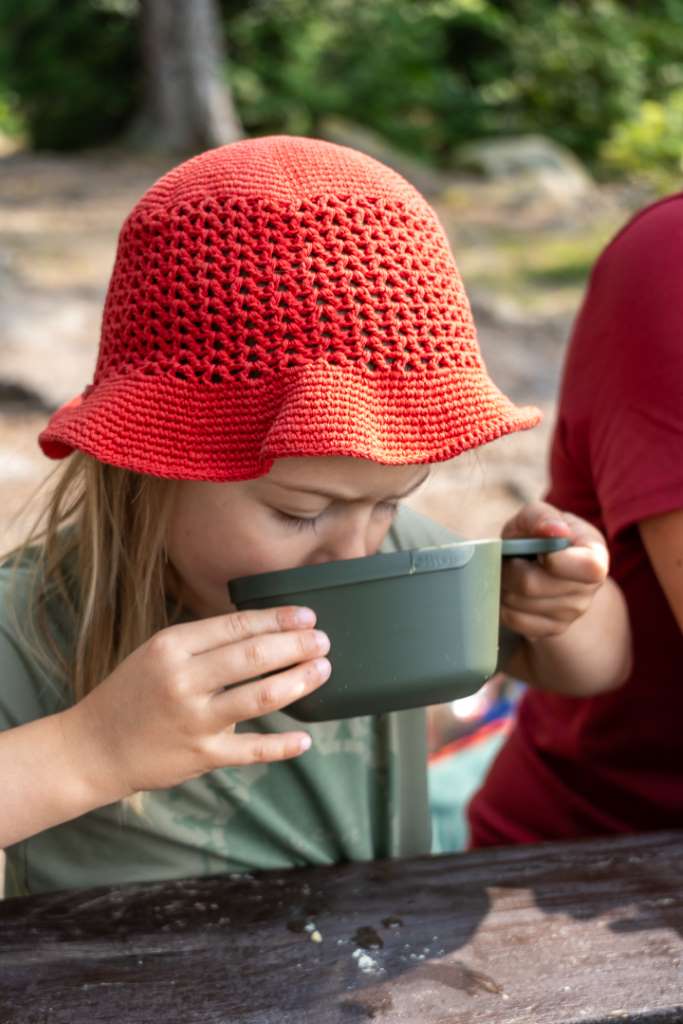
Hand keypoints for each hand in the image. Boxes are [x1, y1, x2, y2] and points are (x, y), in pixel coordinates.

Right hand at [66, 606, 330, 799]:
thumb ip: (203, 641)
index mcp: (172, 647)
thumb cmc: (133, 693)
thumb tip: (261, 627)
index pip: (236, 625)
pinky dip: (282, 745)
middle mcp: (183, 680)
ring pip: (260, 697)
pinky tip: (305, 739)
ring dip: (298, 682)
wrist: (94, 747)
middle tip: (322, 641)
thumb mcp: (157, 653)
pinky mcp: (202, 755)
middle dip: (296, 646)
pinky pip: (251, 750)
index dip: (277, 619)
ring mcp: (194, 720)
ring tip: (323, 670)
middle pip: (254, 656)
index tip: (307, 615)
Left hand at [500, 501, 608, 639]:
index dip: (556, 560)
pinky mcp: (550, 630)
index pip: (588, 567)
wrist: (540, 564)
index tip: (540, 552)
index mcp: (595, 554)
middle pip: (533, 585)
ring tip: (510, 572)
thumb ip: (541, 516)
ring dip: (503, 585)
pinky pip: (512, 619)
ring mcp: (571, 614)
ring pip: (518, 603)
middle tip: (509, 558)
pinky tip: (511, 590)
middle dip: (511, 568)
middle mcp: (589, 589)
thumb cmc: (539, 535)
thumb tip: (554, 530)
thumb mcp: (536, 516)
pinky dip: (502, 603)